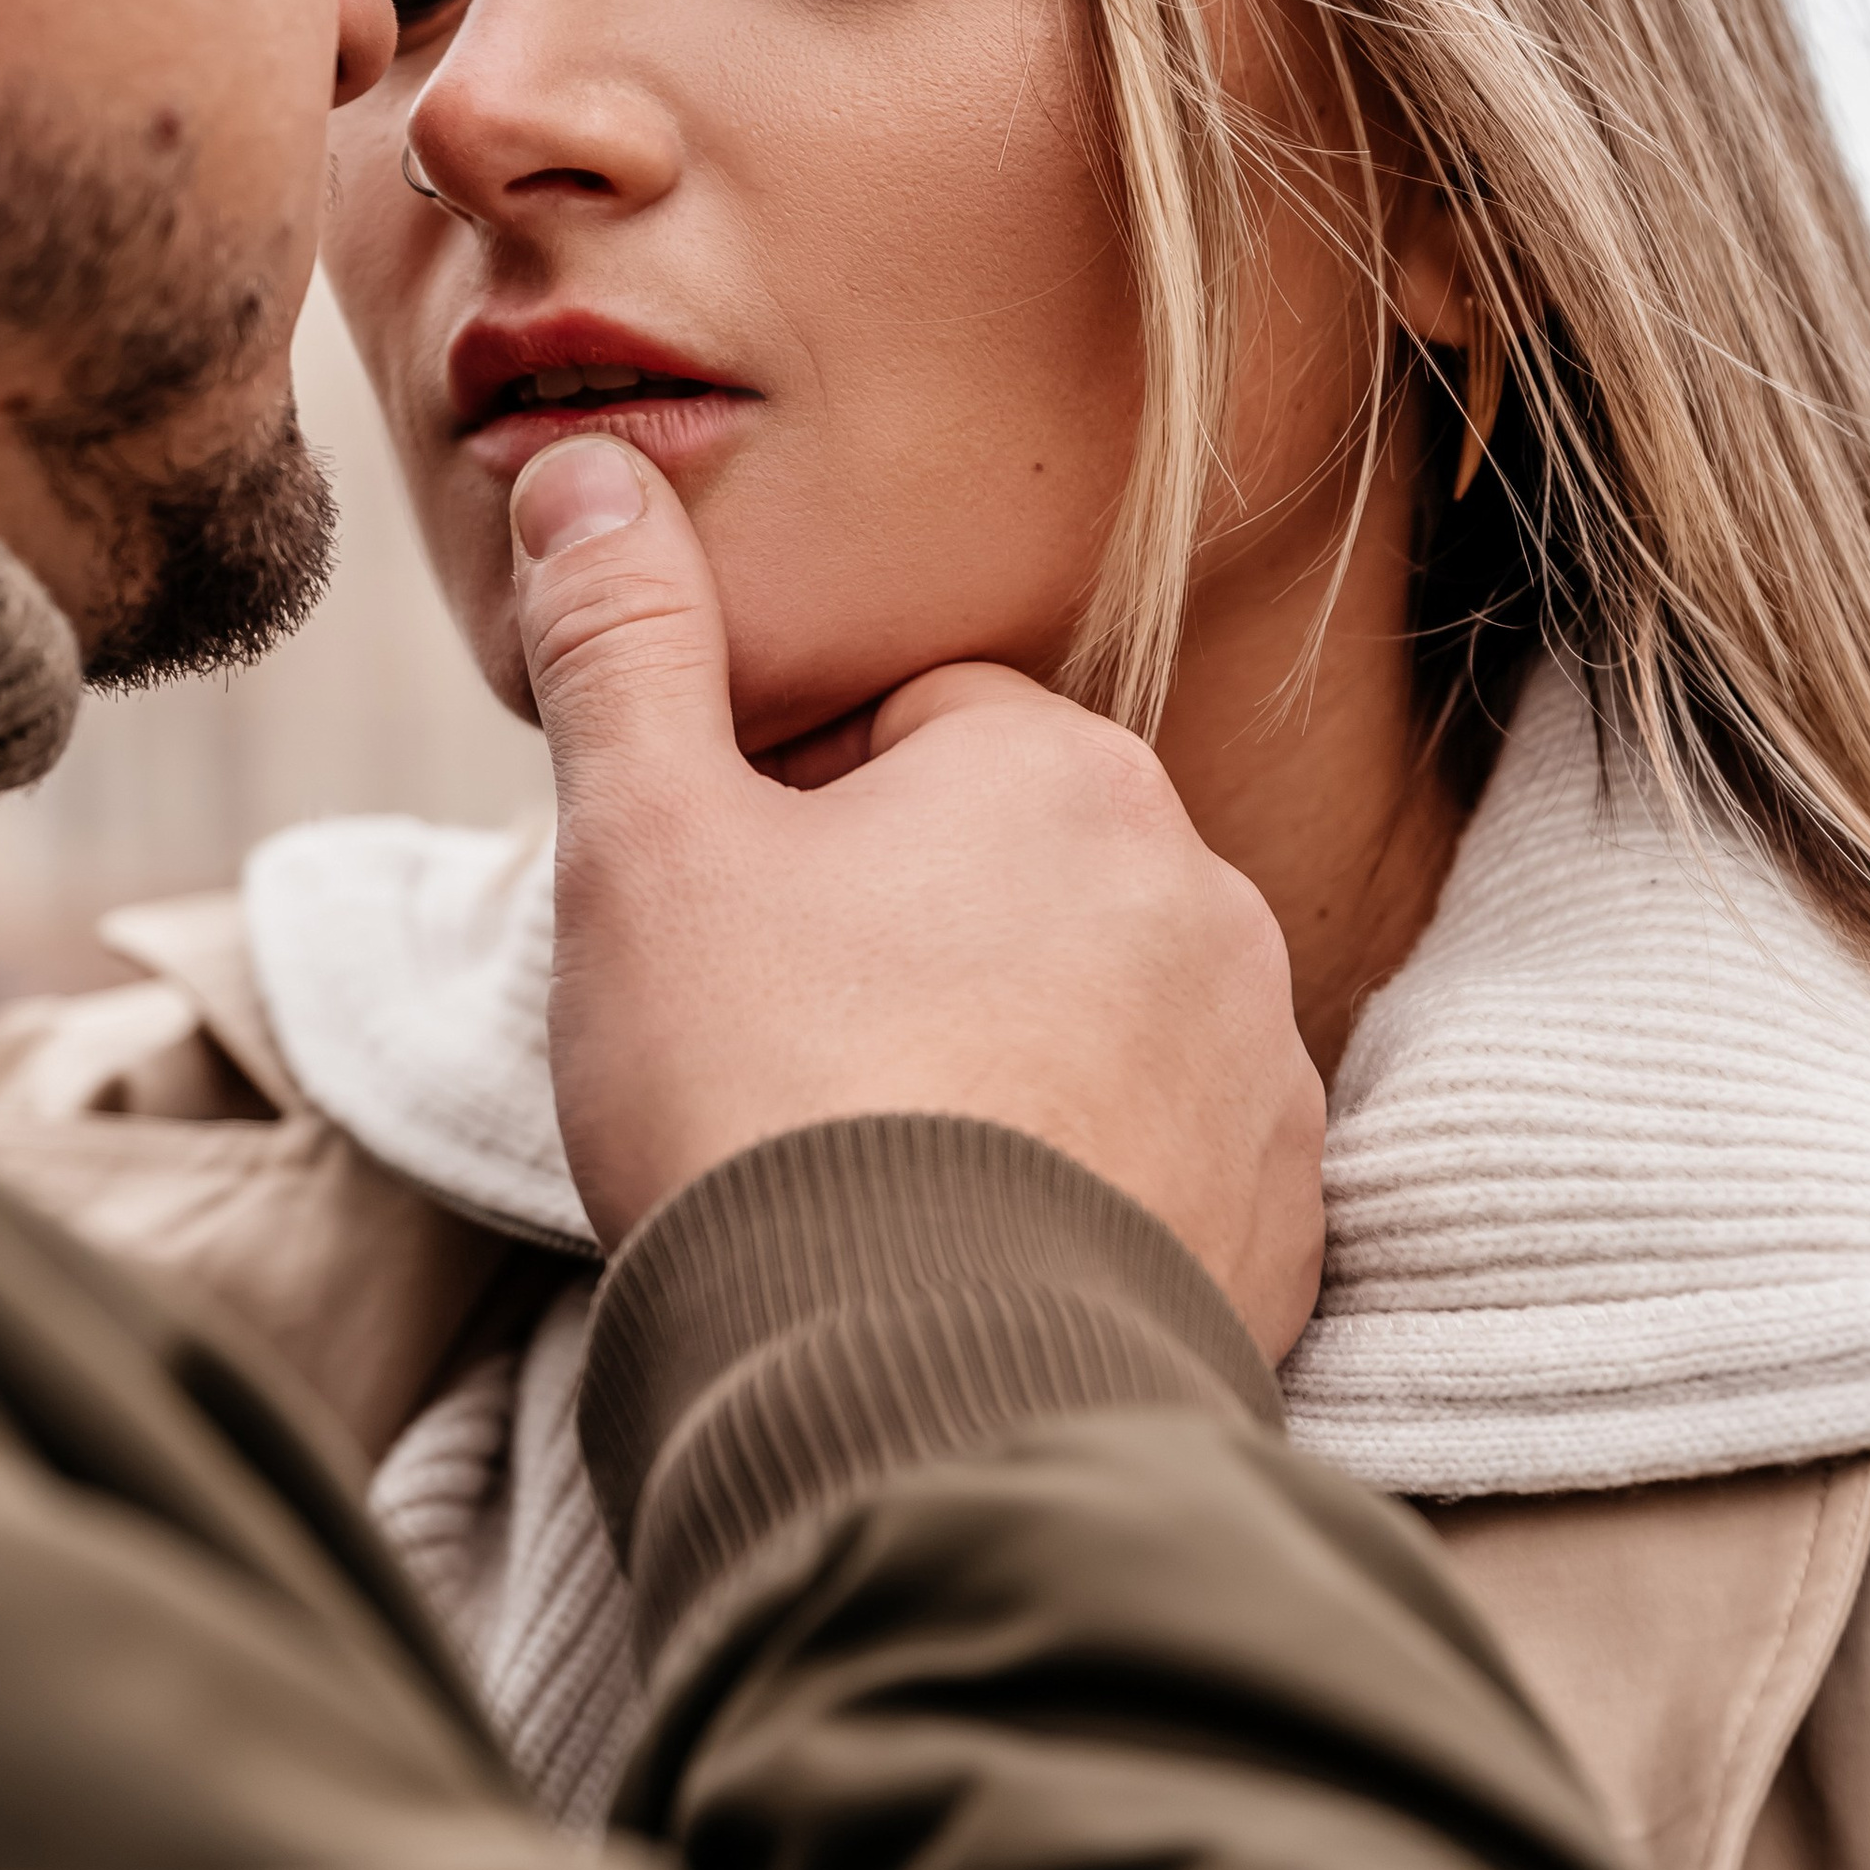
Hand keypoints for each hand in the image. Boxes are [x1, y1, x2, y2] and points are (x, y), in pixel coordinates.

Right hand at [508, 438, 1324, 1359]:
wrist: (909, 1403)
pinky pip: (1171, 1161)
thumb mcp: (644, 843)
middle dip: (905, 938)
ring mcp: (1259, 1068)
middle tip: (782, 1057)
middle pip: (1010, 873)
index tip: (724, 934)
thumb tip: (589, 466)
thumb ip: (622, 641)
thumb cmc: (766, 1098)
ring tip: (873, 1169)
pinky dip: (1084, 1191)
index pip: (910, 731)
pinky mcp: (1280, 1224)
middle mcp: (1203, 894)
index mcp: (1060, 770)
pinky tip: (970, 1251)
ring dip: (1003, 1061)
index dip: (789, 816)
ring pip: (1096, 1013)